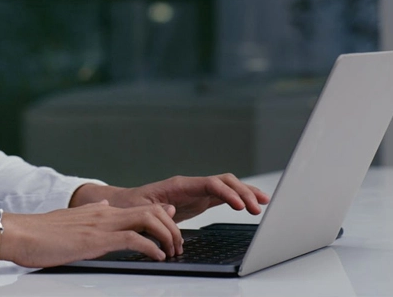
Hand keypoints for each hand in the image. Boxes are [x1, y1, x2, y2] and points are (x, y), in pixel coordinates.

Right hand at [0, 200, 183, 267]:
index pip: (140, 206)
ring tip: (172, 251)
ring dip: (166, 236)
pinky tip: (157, 256)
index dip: (162, 215)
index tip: (173, 227)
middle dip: (171, 227)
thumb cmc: (40, 232)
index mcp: (99, 211)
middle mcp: (104, 213)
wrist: (20, 233)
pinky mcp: (96, 239)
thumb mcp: (71, 219)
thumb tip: (106, 206)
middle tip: (178, 245)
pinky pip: (133, 239)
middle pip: (151, 210)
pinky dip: (151, 247)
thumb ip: (91, 212)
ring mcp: (101, 225)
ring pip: (147, 220)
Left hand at [71, 174, 269, 222]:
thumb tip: (171, 211)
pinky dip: (240, 199)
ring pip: (228, 186)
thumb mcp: (141, 209)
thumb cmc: (133, 205)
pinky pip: (225, 196)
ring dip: (246, 193)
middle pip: (224, 181)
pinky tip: (252, 205)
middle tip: (258, 208)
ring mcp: (198, 191)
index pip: (210, 184)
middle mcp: (193, 184)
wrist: (128, 203)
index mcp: (180, 185)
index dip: (227, 193)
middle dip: (243, 192)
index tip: (240, 206)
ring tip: (264, 203)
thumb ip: (156, 209)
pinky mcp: (201, 199)